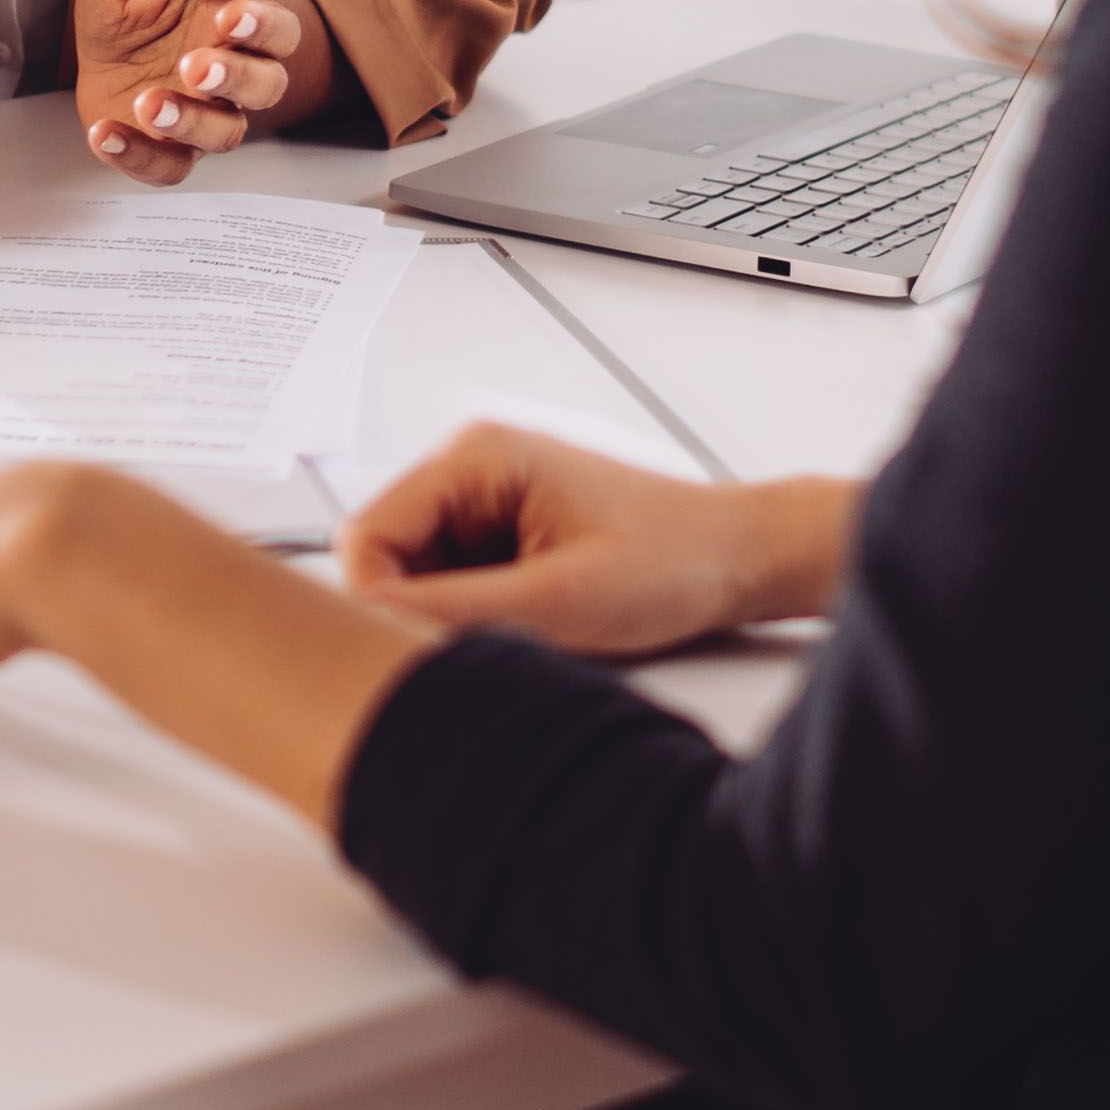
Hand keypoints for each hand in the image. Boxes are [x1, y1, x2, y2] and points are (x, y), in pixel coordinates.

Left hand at [73, 0, 311, 185]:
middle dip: (234, 77)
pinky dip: (139, 158)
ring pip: (225, 134)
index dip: (264, 26)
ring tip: (147, 102)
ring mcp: (205, 116)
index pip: (280, 30)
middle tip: (193, 66)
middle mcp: (233, 74)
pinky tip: (106, 134)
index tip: (229, 17)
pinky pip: (169, 168)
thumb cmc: (130, 6)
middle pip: (266, 87)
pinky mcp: (169, 149)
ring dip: (190, 122)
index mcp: (237, 22)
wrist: (101, 49)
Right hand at [340, 427, 854, 658]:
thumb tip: (377, 626)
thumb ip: (457, 612)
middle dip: (416, 612)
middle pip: (388, 556)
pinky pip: (454, 585)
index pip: (370, 533)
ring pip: (417, 578)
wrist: (739, 559)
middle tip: (473, 651)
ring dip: (450, 618)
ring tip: (520, 632)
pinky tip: (525, 626)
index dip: (374, 602)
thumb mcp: (559, 600)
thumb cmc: (677, 559)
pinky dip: (475, 618)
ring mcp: (488, 501)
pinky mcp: (505, 534)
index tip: (404, 652)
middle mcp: (474, 469)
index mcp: (479, 457)